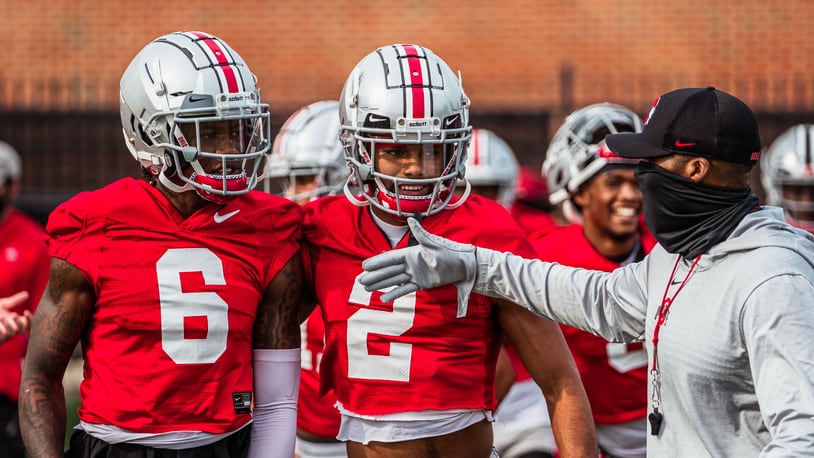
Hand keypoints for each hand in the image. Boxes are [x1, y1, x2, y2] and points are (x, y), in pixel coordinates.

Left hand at [0, 291, 31, 342]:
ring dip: (8, 326)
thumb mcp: (2, 305)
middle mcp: (11, 329)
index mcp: (15, 322)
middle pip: (21, 329)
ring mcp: (4, 335)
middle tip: (14, 314)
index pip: (27, 323)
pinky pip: (1, 338)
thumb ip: (14, 301)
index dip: (29, 319)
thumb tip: (26, 294)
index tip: (26, 311)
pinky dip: (0, 331)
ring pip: (11, 334)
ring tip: (1, 317)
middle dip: (19, 323)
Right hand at [360, 217, 475, 316]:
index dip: (377, 262)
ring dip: (380, 284)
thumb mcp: (432, 243)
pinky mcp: (421, 283)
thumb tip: (410, 219)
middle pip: (389, 270)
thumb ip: (420, 233)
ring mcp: (414, 274)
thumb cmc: (448, 252)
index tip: (364, 265)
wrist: (462, 266)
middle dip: (374, 275)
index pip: (390, 258)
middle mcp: (410, 264)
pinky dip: (394, 293)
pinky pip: (405, 289)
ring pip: (394, 280)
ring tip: (367, 288)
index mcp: (410, 253)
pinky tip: (383, 298)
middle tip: (360, 280)